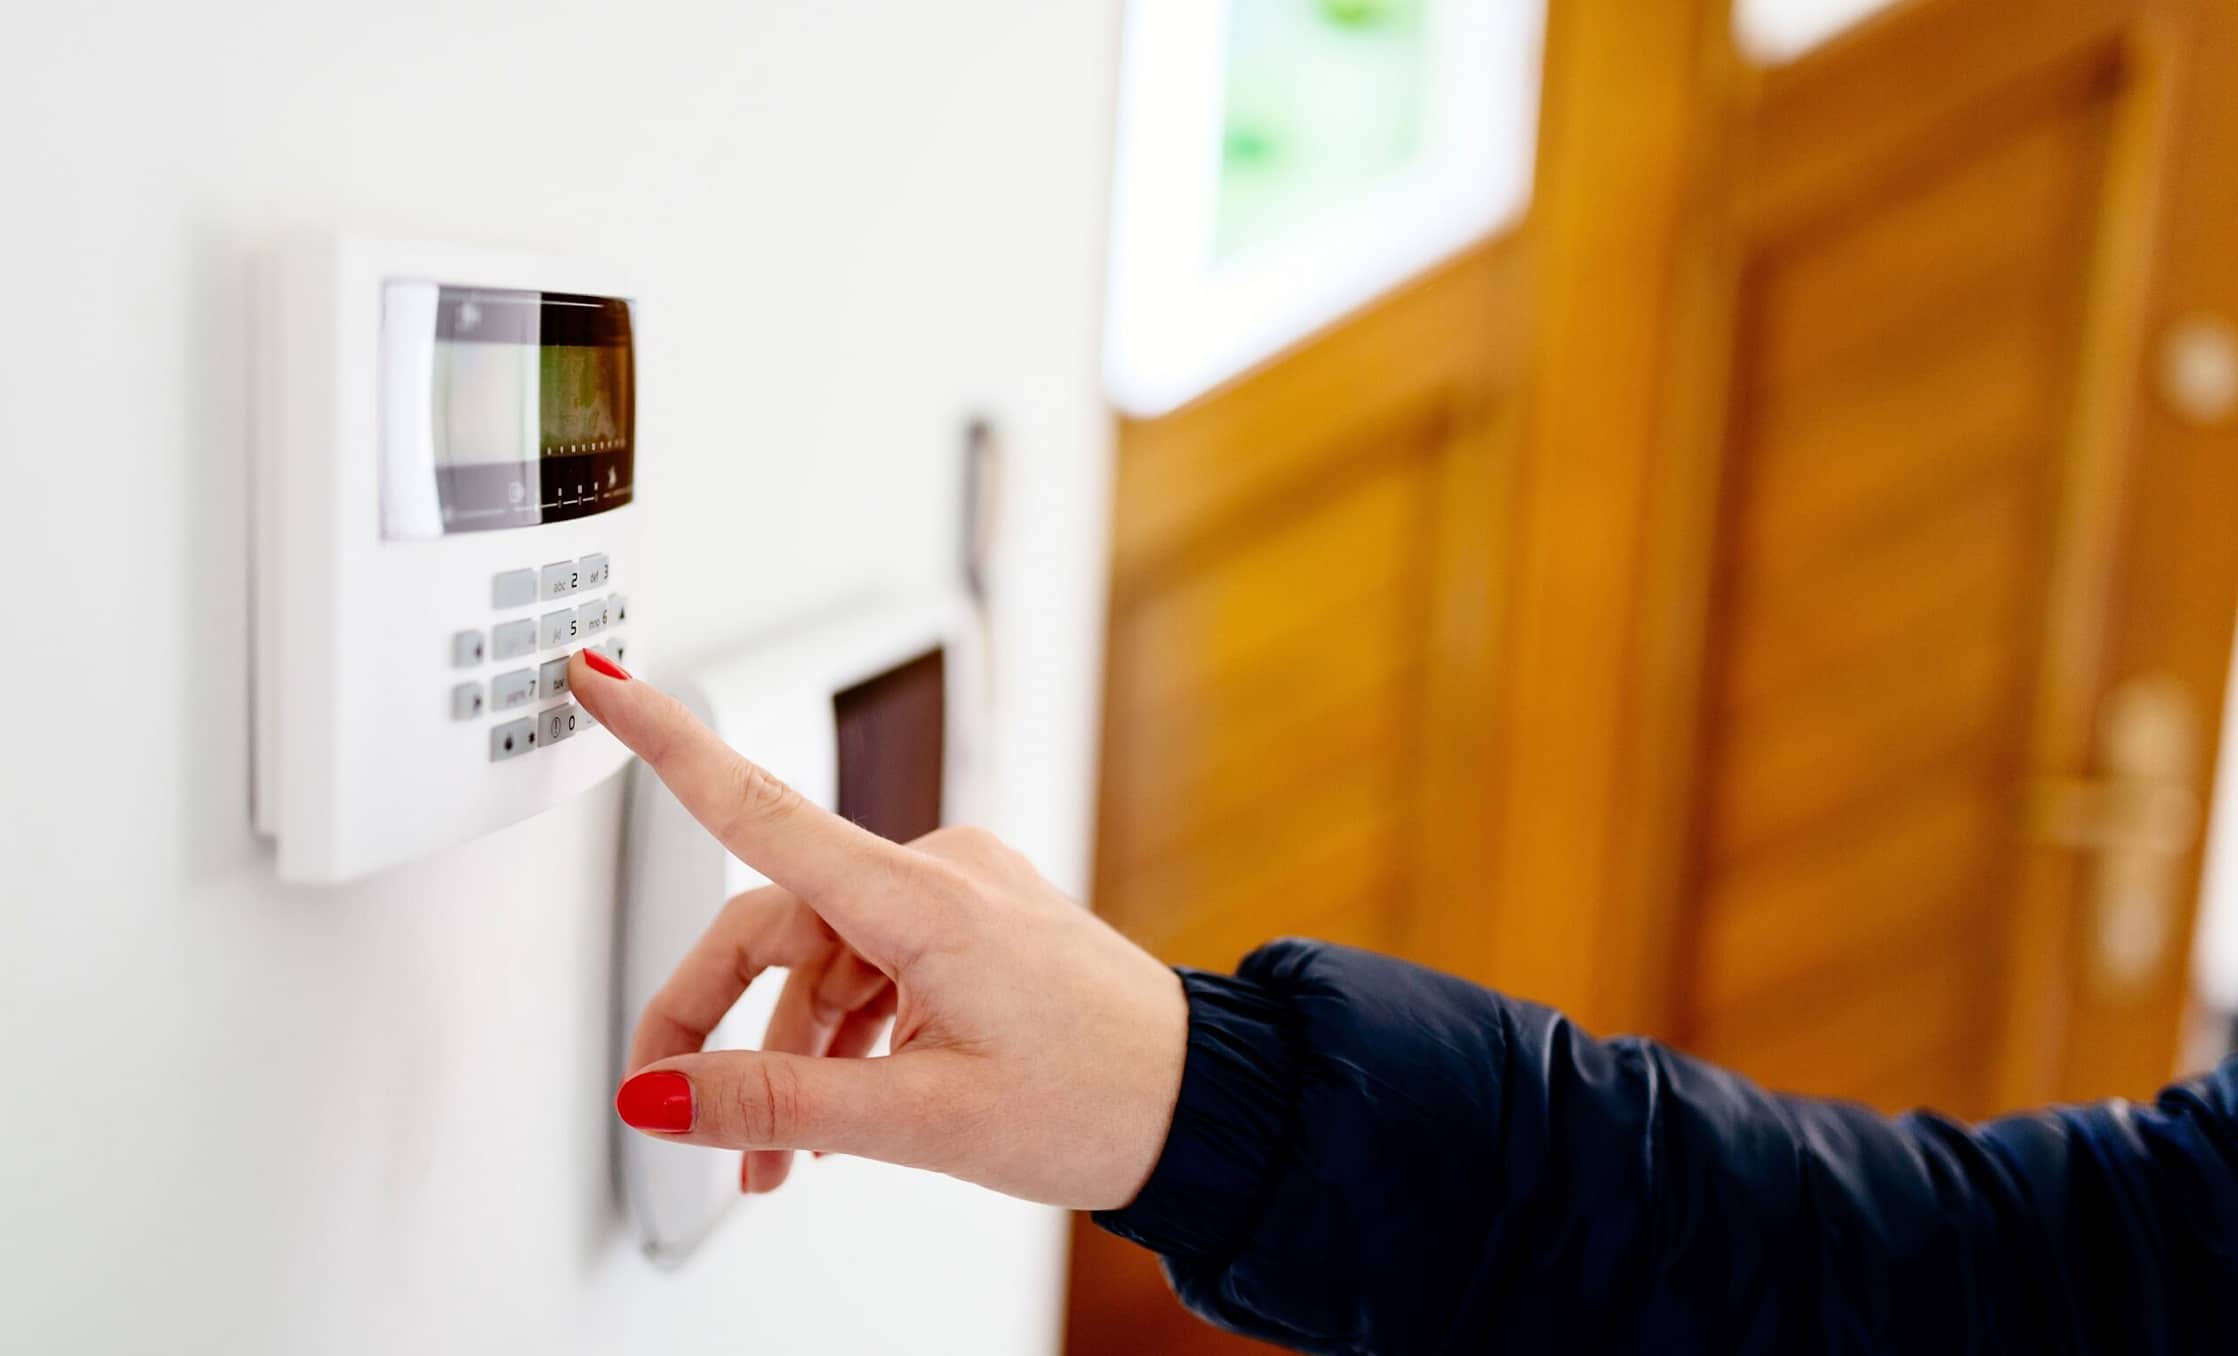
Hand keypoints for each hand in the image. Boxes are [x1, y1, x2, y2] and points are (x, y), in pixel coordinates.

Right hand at [569, 650, 1188, 1209]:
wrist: (1203, 1105)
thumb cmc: (1099, 1099)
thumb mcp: (921, 1119)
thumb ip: (778, 1101)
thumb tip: (663, 1096)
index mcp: (921, 898)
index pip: (758, 805)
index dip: (663, 740)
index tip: (601, 678)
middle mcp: (938, 875)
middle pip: (772, 923)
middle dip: (715, 1023)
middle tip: (676, 1108)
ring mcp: (960, 897)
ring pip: (822, 962)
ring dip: (787, 1056)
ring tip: (779, 1159)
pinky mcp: (976, 927)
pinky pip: (874, 969)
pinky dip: (842, 1039)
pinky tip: (835, 1116)